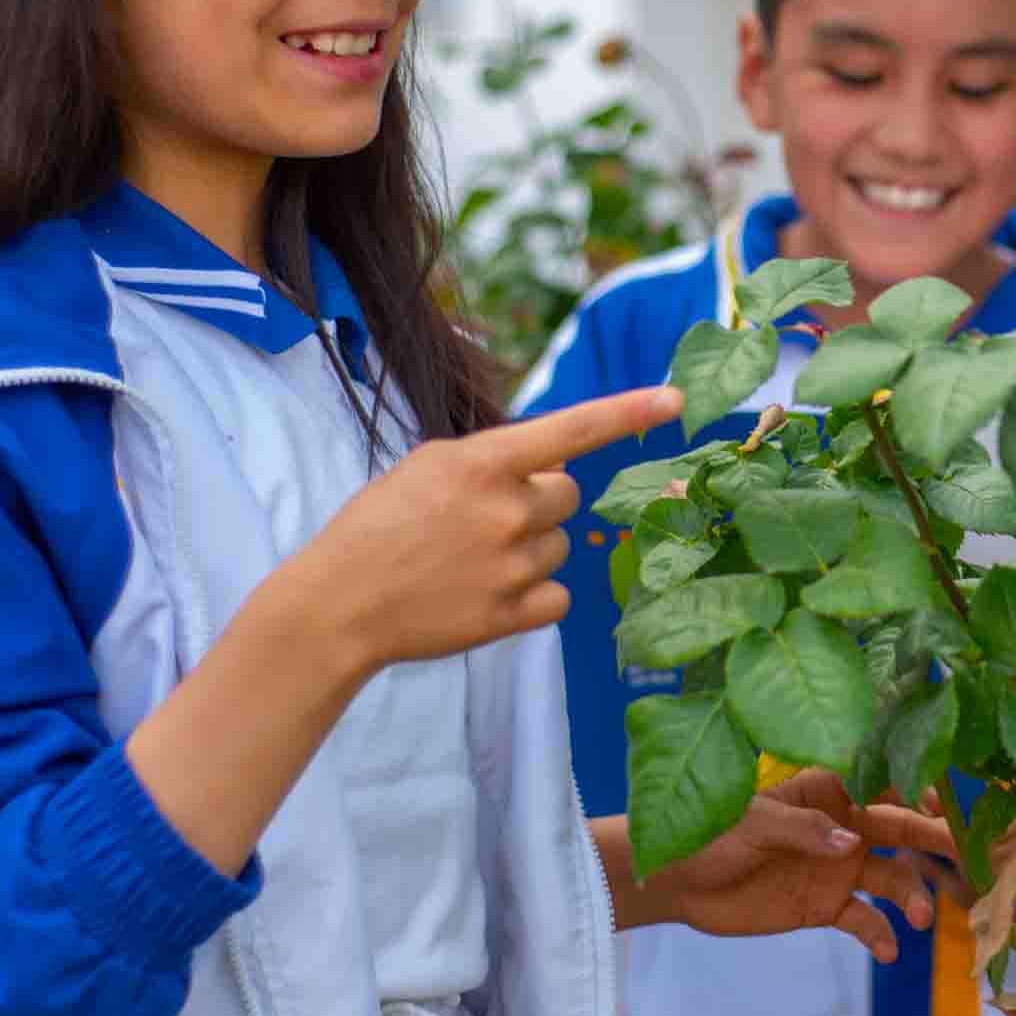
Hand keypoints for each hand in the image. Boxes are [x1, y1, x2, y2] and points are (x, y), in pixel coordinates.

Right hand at [277, 386, 681, 677]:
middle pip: (570, 496)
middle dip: (540, 501)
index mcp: (484, 463)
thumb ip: (495, 460)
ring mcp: (511, 566)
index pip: (573, 429)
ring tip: (472, 559)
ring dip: (531, 549)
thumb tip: (554, 465)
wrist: (338, 603)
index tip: (677, 399)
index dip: (630, 411)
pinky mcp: (510, 616)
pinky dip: (534, 595)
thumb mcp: (429, 466)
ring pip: (562, 547)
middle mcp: (507, 511)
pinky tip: (490, 593)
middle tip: (486, 518)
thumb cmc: (379, 525)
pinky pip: (559, 596)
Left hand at [614, 770, 962, 962]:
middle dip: (935, 838)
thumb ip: (800, 829)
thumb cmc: (707, 835)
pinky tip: (890, 952)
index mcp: (826, 789)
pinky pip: (866, 919)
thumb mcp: (748, 824)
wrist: (678, 885)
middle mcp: (844, 824)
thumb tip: (850, 840)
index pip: (880, 778)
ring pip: (893, 876)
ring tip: (919, 917)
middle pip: (900, 827)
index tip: (939, 802)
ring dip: (911, 893)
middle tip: (965, 854)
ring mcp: (839, 867)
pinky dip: (881, 934)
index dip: (915, 784)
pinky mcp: (827, 906)